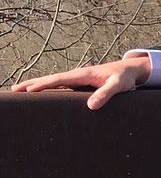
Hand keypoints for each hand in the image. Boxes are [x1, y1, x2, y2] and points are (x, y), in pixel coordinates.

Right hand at [11, 55, 150, 109]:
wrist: (129, 71)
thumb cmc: (123, 78)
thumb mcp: (118, 86)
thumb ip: (106, 94)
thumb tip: (91, 106)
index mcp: (82, 74)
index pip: (58, 80)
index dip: (43, 85)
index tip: (28, 90)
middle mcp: (76, 76)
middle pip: (50, 80)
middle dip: (32, 84)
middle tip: (14, 90)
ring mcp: (76, 80)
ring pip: (53, 84)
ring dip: (36, 87)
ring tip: (20, 92)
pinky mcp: (79, 85)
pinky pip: (60, 87)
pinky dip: (48, 90)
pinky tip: (41, 96)